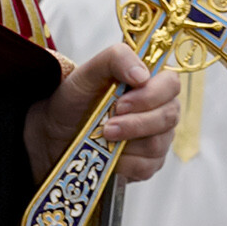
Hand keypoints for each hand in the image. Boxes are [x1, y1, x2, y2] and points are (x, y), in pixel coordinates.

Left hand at [24, 45, 180, 186]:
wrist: (55, 133)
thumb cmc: (76, 99)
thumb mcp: (88, 72)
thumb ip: (116, 59)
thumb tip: (143, 75)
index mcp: (151, 84)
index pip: (171, 84)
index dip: (152, 94)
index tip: (121, 102)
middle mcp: (160, 111)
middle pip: (169, 116)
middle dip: (136, 123)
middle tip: (107, 127)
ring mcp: (157, 139)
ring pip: (158, 144)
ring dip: (127, 142)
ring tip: (102, 137)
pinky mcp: (147, 165)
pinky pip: (146, 167)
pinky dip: (124, 163)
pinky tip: (108, 156)